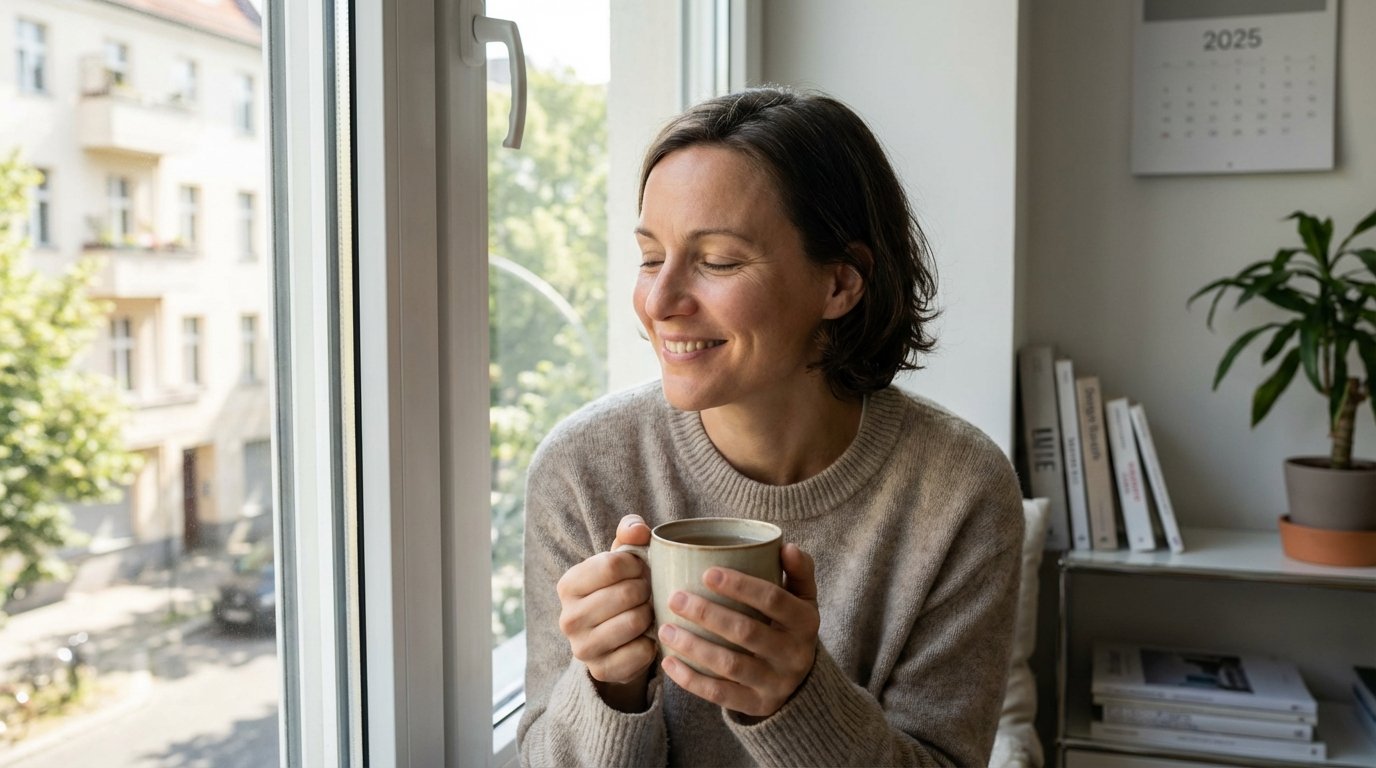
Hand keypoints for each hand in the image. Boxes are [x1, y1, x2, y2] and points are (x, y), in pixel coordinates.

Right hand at [555, 515, 654, 708]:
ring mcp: (582, 648)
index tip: (642, 569)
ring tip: (648, 612)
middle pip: (627, 593)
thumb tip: (638, 530)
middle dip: (646, 590)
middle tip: (648, 593)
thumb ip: (629, 533)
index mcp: (568, 584)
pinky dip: (652, 643)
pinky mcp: (601, 671)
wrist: (615, 641)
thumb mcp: (622, 559)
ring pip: (635, 622)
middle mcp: (568, 618)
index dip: (638, 564)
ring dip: (650, 615)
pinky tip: (647, 638)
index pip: (612, 564)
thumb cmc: (620, 589)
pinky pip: (641, 652)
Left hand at [657, 543, 819, 718]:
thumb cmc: (790, 626)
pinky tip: (668, 661)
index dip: (740, 586)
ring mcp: (776, 683)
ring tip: (665, 628)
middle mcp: (794, 654)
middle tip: (675, 597)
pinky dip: (691, 680)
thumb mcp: (803, 599)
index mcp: (805, 622)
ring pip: (730, 664)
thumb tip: (787, 547)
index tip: (706, 572)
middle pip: (746, 631)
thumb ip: (799, 571)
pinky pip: (720, 694)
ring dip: (693, 646)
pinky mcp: (757, 705)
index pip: (773, 599)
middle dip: (707, 613)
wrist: (801, 682)